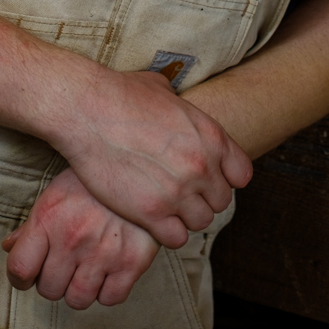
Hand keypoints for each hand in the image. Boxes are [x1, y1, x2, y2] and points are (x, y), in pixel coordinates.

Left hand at [3, 168, 159, 308]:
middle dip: (55, 281)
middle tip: (66, 264)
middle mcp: (73, 238)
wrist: (141, 168)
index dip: (21, 278)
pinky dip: (109, 290)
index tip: (29, 275)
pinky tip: (110, 269)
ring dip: (80, 289)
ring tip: (88, 267)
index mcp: (49, 219)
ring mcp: (103, 252)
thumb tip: (9, 247)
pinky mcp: (132, 262)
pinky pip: (110, 299)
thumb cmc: (92, 182)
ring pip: (78, 300)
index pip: (20, 270)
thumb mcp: (56, 194)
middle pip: (49, 290)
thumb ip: (32, 225)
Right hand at [51, 69, 251, 248]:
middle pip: (221, 201)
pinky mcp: (151, 212)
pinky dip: (166, 232)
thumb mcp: (164, 91)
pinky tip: (152, 217)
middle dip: (203, 198)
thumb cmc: (121, 93)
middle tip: (180, 192)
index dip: (224, 177)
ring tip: (165, 205)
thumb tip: (179, 108)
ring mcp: (178, 192)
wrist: (87, 110)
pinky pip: (176, 238)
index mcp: (210, 136)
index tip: (207, 177)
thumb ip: (183, 110)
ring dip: (185, 216)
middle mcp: (201, 166)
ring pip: (200, 222)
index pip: (241, 173)